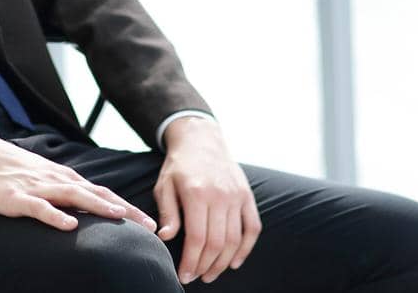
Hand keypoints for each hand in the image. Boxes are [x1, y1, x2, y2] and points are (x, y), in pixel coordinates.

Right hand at [0, 126, 156, 232]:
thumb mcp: (42, 179)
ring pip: (73, 197)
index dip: (126, 207)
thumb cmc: (9, 170)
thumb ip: (63, 192)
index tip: (149, 222)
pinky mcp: (16, 198)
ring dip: (97, 206)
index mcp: (63, 178)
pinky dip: (55, 216)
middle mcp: (55, 180)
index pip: (101, 192)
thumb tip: (86, 211)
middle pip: (96, 195)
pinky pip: (39, 208)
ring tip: (119, 217)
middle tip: (149, 225)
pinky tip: (69, 226)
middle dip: (124, 210)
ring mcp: (36, 188)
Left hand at [154, 117, 260, 283]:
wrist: (201, 139)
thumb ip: (167, 213)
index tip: (184, 275)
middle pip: (217, 243)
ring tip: (210, 274)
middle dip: (205, 266)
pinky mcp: (247, 196)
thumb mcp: (164, 185)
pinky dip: (246, 249)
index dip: (191, 261)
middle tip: (195, 277)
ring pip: (235, 239)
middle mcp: (220, 195)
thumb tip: (165, 238)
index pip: (197, 238)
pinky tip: (234, 262)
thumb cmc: (179, 165)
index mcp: (197, 193)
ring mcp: (237, 196)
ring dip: (224, 263)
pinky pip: (252, 228)